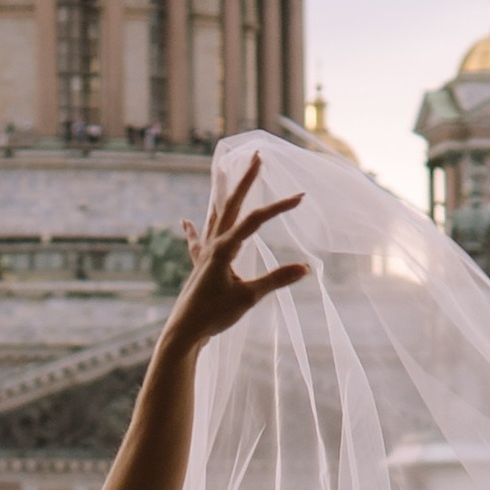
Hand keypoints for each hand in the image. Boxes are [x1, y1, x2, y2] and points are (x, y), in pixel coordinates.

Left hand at [166, 152, 309, 348]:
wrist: (183, 332)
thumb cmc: (214, 315)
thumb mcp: (249, 299)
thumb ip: (276, 280)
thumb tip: (306, 268)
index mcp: (224, 248)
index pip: (255, 220)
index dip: (278, 207)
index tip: (301, 196)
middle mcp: (212, 245)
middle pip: (230, 205)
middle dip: (245, 180)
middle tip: (256, 156)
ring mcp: (204, 253)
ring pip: (214, 215)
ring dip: (221, 193)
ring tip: (220, 171)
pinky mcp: (199, 266)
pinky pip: (196, 241)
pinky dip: (192, 230)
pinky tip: (184, 221)